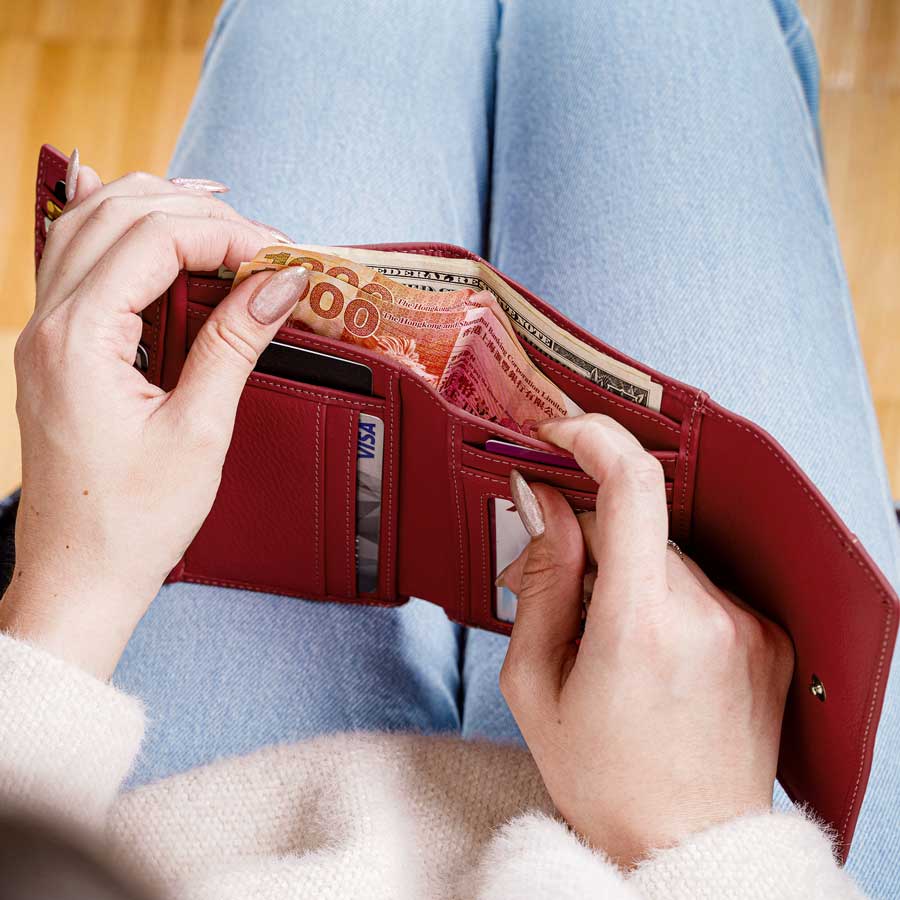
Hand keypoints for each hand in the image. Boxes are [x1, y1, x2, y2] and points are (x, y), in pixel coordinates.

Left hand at [1, 155, 309, 678]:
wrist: (78, 573)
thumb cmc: (131, 519)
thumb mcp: (199, 432)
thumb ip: (234, 343)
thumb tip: (278, 283)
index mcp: (79, 340)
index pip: (154, 238)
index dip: (225, 232)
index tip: (278, 253)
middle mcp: (49, 324)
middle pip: (118, 214)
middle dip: (197, 211)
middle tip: (261, 241)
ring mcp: (44, 333)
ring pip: (88, 224)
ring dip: (156, 208)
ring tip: (219, 215)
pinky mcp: (56, 349)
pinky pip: (75, 260)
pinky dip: (118, 231)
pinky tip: (141, 216)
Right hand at [498, 414, 793, 865]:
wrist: (685, 845)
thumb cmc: (600, 776)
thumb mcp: (533, 682)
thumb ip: (540, 579)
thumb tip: (543, 504)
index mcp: (640, 625)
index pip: (632, 486)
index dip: (593, 439)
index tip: (559, 436)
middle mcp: (706, 613)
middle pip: (636, 525)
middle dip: (588, 539)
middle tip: (556, 590)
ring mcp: (745, 625)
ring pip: (666, 554)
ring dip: (627, 573)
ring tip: (607, 642)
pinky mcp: (767, 636)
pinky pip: (700, 586)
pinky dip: (665, 598)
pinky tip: (650, 655)